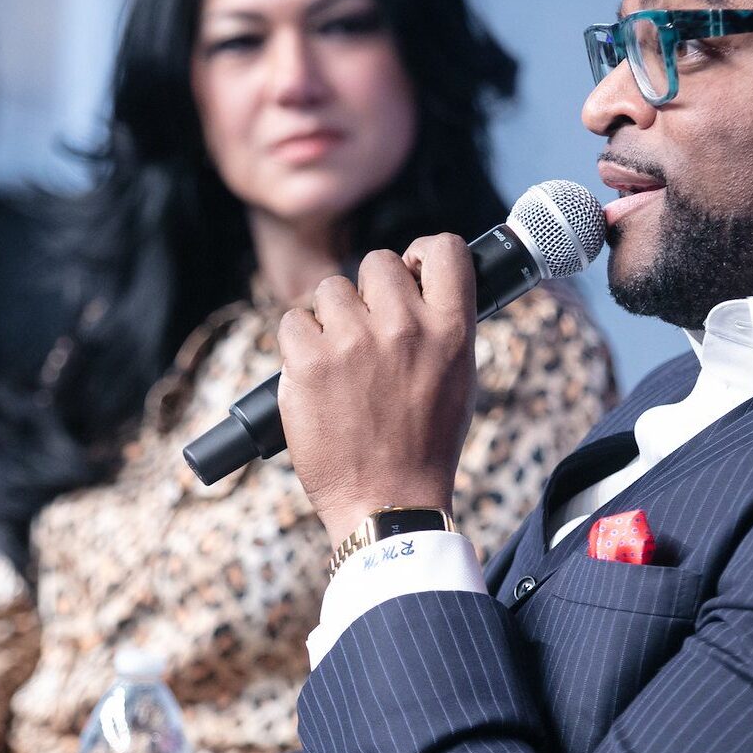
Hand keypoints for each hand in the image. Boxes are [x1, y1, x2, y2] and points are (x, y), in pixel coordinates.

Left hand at [278, 236, 477, 543]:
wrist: (387, 504)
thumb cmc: (424, 446)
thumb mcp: (459, 379)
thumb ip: (441, 326)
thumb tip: (416, 285)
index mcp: (451, 330)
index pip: (445, 249)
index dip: (422, 253)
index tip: (411, 272)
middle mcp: (405, 327)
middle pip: (377, 263)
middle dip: (369, 292)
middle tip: (367, 334)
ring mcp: (354, 342)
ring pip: (330, 290)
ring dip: (330, 319)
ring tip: (341, 365)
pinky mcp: (308, 363)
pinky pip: (292, 321)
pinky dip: (298, 346)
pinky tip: (315, 378)